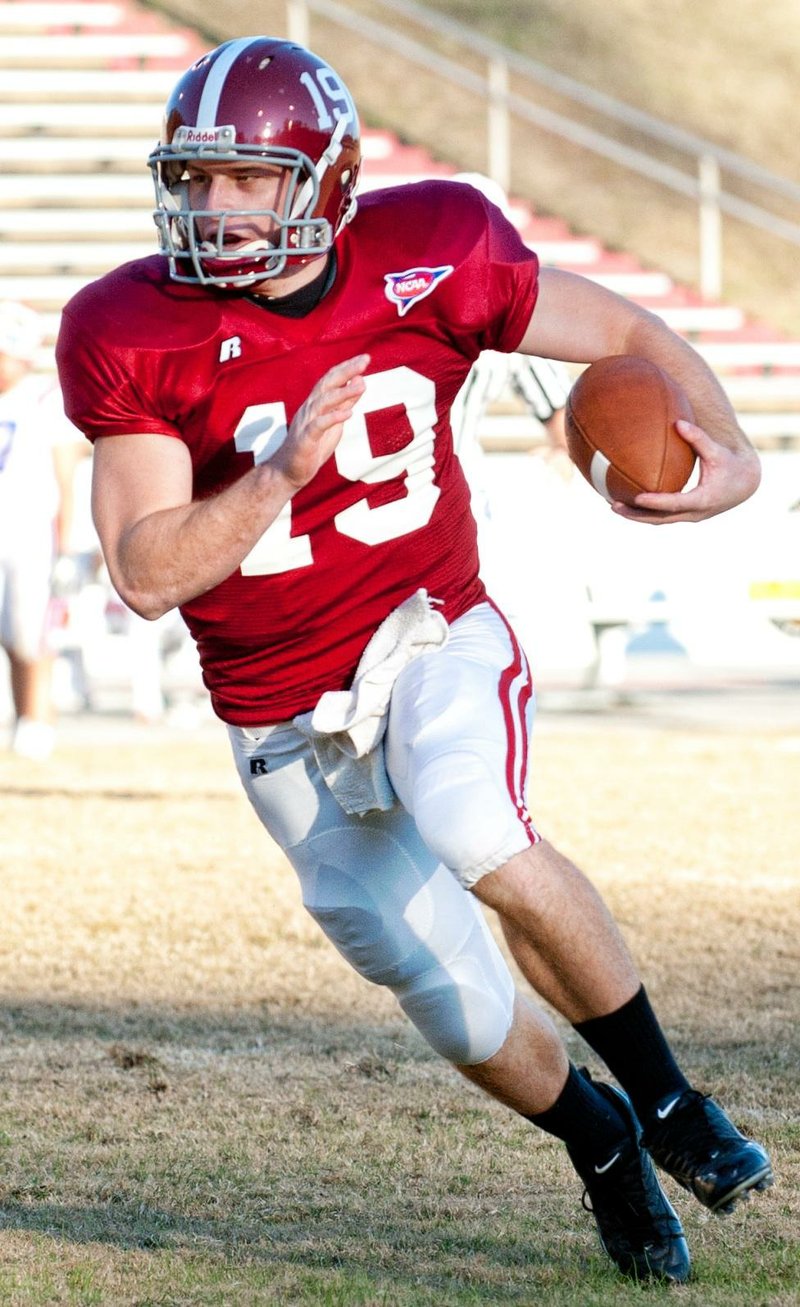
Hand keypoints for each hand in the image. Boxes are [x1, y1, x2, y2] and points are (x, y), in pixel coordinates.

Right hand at [271, 354, 369, 491]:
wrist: (288, 471)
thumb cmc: (312, 446)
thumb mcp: (334, 422)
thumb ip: (345, 402)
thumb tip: (360, 381)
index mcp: (316, 403)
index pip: (331, 380)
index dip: (347, 368)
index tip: (365, 358)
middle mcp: (310, 408)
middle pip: (327, 384)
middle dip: (346, 371)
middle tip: (365, 360)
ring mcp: (306, 423)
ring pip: (323, 402)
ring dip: (343, 392)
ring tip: (362, 384)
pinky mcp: (305, 440)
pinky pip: (318, 426)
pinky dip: (333, 418)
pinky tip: (348, 414)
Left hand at [611, 419, 761, 523]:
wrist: (745, 484)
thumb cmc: (731, 464)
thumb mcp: (717, 451)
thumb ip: (698, 438)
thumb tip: (678, 423)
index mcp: (703, 499)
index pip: (674, 504)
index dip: (656, 502)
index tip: (637, 498)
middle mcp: (695, 513)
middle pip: (660, 519)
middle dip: (635, 515)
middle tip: (613, 506)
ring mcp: (690, 517)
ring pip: (658, 520)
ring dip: (636, 516)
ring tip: (612, 505)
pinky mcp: (686, 515)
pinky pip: (662, 516)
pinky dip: (644, 511)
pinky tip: (626, 501)